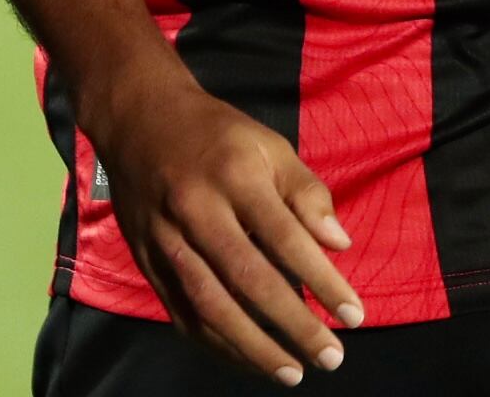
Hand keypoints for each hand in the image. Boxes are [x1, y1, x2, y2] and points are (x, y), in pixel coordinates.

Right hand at [91, 66, 362, 384]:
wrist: (136, 118)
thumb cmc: (214, 134)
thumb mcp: (268, 145)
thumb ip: (306, 194)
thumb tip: (339, 245)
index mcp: (232, 175)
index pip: (284, 238)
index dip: (322, 280)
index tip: (354, 315)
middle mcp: (195, 208)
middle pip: (247, 279)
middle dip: (292, 325)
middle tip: (331, 357)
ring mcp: (165, 237)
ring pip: (208, 303)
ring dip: (252, 346)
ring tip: (292, 371)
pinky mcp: (146, 257)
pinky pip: (180, 310)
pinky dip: (215, 342)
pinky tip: (246, 358)